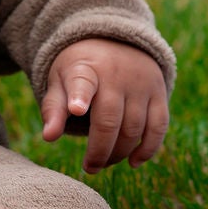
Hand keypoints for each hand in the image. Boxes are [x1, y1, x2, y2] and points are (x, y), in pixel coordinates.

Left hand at [39, 38, 168, 172]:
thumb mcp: (61, 81)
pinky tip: (133, 162)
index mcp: (85, 69)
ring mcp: (140, 83)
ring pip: (134, 128)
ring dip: (119, 153)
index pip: (82, 82)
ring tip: (104, 163)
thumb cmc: (81, 70)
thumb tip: (48, 137)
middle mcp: (116, 74)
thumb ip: (53, 109)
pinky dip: (148, 148)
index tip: (75, 109)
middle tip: (89, 167)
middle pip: (109, 120)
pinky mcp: (159, 93)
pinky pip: (158, 126)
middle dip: (99, 150)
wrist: (116, 41)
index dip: (79, 96)